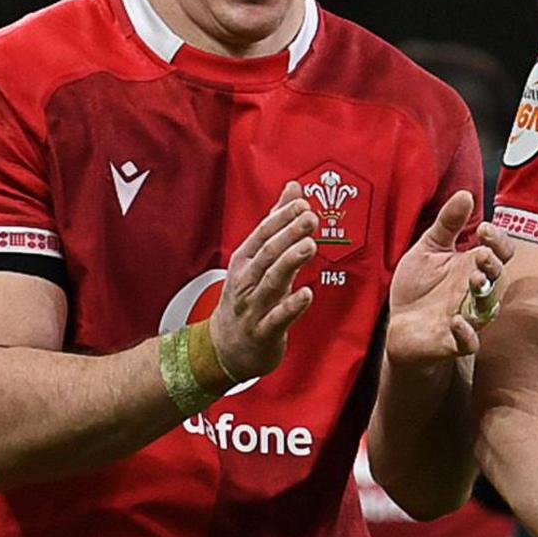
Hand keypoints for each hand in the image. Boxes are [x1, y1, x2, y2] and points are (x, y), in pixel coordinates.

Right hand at [208, 184, 320, 380]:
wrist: (227, 349)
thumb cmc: (248, 297)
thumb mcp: (256, 259)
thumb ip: (277, 223)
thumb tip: (293, 188)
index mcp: (244, 261)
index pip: (262, 235)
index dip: (281, 218)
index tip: (302, 204)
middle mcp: (246, 282)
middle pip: (267, 254)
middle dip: (288, 234)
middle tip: (310, 218)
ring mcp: (253, 308)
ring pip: (271, 282)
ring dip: (290, 262)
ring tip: (310, 245)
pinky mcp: (264, 332)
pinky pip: (277, 319)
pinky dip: (291, 306)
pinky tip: (307, 294)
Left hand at [385, 190, 508, 368]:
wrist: (400, 327)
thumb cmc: (419, 287)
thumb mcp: (429, 249)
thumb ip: (446, 224)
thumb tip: (465, 194)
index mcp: (472, 266)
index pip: (499, 252)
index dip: (498, 240)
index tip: (483, 228)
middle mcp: (475, 291)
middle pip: (498, 278)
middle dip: (492, 265)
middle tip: (480, 254)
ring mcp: (467, 317)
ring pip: (487, 308)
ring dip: (485, 294)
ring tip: (475, 279)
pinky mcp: (453, 342)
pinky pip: (469, 343)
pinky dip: (467, 335)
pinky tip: (457, 322)